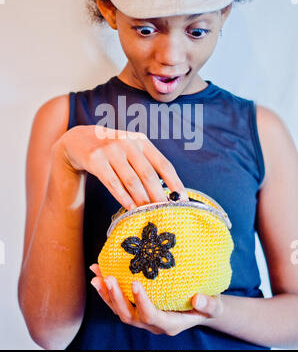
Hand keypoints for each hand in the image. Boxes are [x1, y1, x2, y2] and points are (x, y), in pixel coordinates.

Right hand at [55, 125, 187, 210]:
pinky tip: (130, 207)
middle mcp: (128, 143)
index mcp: (141, 141)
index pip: (163, 163)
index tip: (182, 199)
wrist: (78, 139)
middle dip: (159, 195)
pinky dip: (122, 196)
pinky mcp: (95, 160)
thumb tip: (166, 191)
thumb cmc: (111, 149)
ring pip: (131, 180)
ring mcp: (110, 150)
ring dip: (141, 199)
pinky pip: (112, 182)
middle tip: (166, 212)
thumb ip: (146, 163)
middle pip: (148, 174)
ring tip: (149, 212)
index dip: (175, 182)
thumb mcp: (131, 148)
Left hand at [89, 264, 222, 335]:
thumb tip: (199, 298)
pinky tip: (99, 273)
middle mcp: (152, 323)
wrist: (200, 308)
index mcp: (169, 324)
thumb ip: (209, 305)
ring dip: (106, 293)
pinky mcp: (137, 309)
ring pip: (119, 310)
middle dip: (116, 297)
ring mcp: (142, 317)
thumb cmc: (208, 306)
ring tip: (96, 275)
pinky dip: (107, 290)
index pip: (151, 315)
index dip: (141, 300)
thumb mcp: (214, 306)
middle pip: (128, 315)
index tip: (134, 282)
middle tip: (108, 277)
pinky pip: (118, 302)